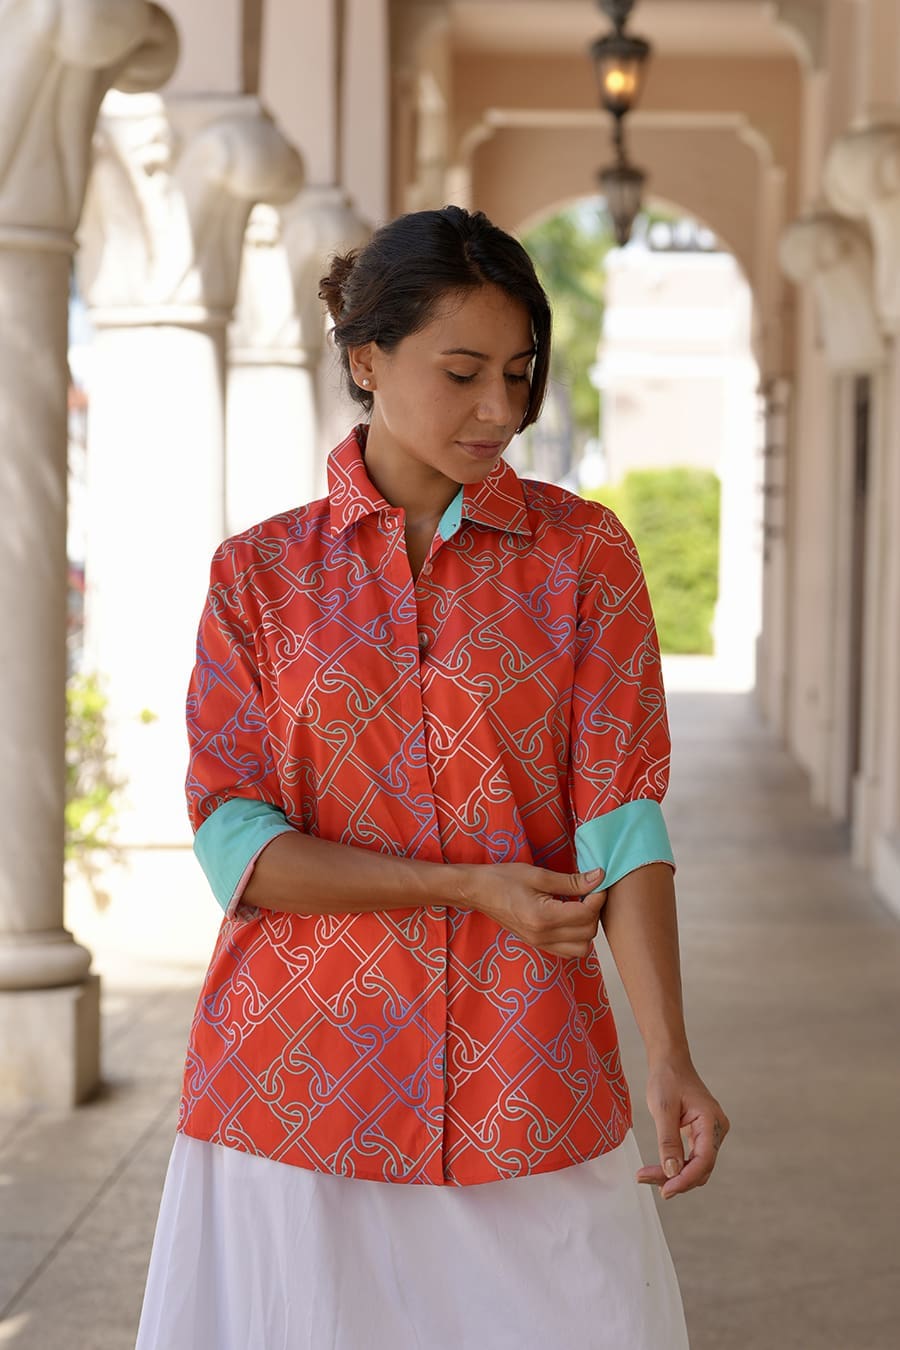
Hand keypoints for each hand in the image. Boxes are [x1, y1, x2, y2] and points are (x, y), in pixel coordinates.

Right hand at [457, 863, 606, 957]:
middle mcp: (543, 936)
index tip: (599, 881)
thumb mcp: (538, 875)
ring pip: (582, 948)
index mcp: (543, 917)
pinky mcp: (537, 945)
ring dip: (587, 927)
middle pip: (588, 932)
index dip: (598, 897)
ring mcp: (540, 944)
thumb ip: (571, 881)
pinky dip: (576, 938)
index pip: (586, 914)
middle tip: (590, 891)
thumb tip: (598, 877)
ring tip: (580, 906)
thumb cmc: (503, 879)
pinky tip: (570, 918)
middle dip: (594, 911)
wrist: (478, 892)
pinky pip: (568, 951)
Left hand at [637, 1057, 728, 1198]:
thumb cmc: (667, 1078)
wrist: (670, 1062)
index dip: (685, 1179)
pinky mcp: (702, 1135)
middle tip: (645, 1178)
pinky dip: (677, 1166)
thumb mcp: (663, 1108)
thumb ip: (668, 1141)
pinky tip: (660, 1169)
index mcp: (711, 1121)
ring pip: (697, 1166)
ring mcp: (711, 1133)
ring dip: (675, 1175)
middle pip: (701, 1167)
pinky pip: (693, 1158)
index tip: (665, 1190)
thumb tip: (672, 1172)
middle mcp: (717, 1130)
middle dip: (676, 1178)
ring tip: (647, 1175)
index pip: (704, 1160)